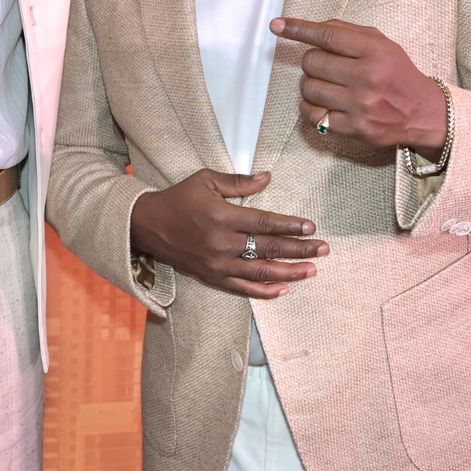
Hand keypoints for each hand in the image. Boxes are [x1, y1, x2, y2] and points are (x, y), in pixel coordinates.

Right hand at [129, 169, 327, 299]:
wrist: (147, 226)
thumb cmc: (178, 199)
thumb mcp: (205, 180)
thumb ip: (239, 182)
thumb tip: (267, 178)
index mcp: (222, 216)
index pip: (264, 223)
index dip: (289, 225)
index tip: (310, 227)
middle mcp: (223, 243)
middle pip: (269, 248)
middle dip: (299, 249)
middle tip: (323, 249)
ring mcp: (218, 264)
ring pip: (261, 272)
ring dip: (289, 272)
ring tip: (312, 270)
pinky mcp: (212, 277)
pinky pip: (243, 288)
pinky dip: (265, 291)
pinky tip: (285, 289)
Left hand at [272, 17, 447, 157]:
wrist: (423, 112)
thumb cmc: (397, 73)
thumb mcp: (381, 44)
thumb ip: (347, 32)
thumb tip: (310, 27)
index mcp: (375, 51)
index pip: (327, 36)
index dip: (298, 29)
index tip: (277, 26)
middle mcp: (367, 77)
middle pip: (312, 62)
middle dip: (312, 62)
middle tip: (325, 66)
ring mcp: (360, 105)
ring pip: (309, 88)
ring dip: (310, 85)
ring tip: (325, 85)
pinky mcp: (355, 129)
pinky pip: (313, 116)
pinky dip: (310, 108)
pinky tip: (321, 103)